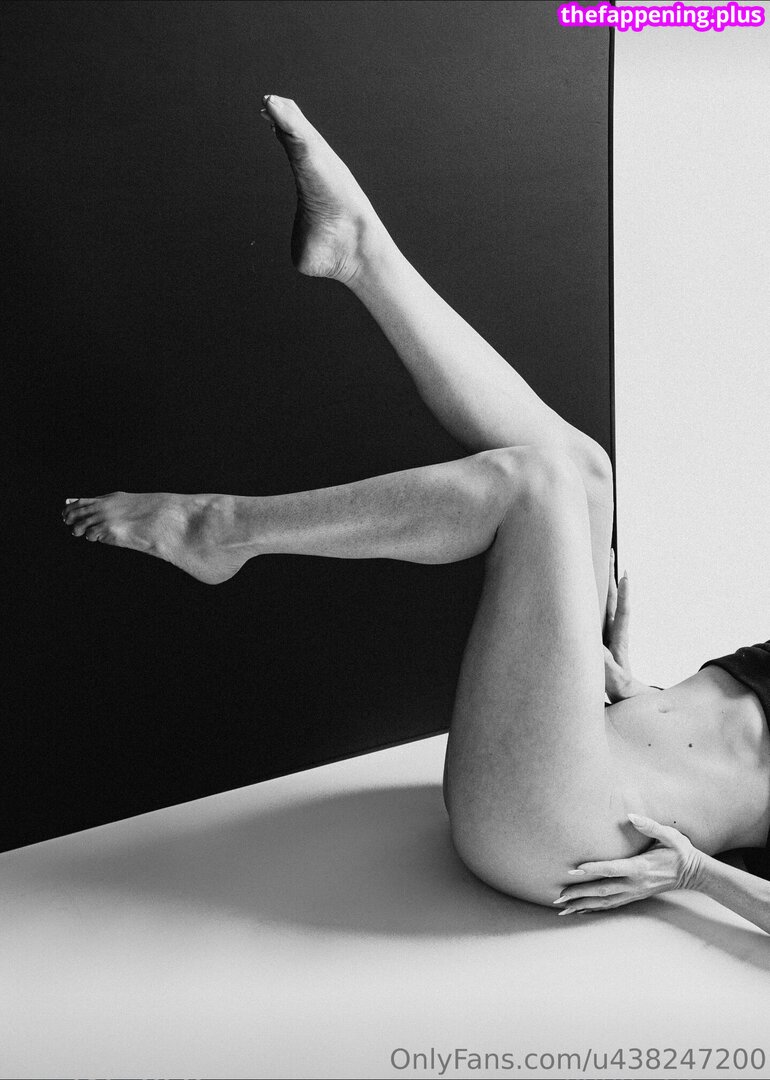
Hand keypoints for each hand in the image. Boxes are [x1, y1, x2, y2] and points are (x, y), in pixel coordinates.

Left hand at [554, 814, 704, 915]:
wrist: (693, 873)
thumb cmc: (679, 851)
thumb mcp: (669, 835)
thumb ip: (650, 826)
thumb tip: (632, 815)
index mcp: (640, 867)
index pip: (612, 869)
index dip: (593, 869)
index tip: (574, 869)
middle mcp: (635, 883)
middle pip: (603, 890)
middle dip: (579, 893)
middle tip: (558, 896)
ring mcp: (634, 892)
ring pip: (604, 902)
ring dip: (582, 905)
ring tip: (562, 908)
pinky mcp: (634, 896)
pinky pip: (611, 905)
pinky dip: (594, 909)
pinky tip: (580, 911)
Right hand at [603, 549, 634, 702]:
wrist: (625, 694)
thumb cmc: (619, 689)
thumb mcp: (612, 680)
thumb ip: (605, 666)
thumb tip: (595, 648)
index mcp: (620, 639)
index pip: (623, 612)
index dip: (624, 594)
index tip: (625, 574)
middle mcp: (616, 630)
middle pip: (616, 597)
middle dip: (613, 575)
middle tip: (611, 552)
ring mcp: (610, 631)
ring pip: (608, 601)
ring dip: (606, 581)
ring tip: (602, 561)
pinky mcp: (602, 635)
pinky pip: (600, 609)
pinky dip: (597, 594)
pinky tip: (590, 588)